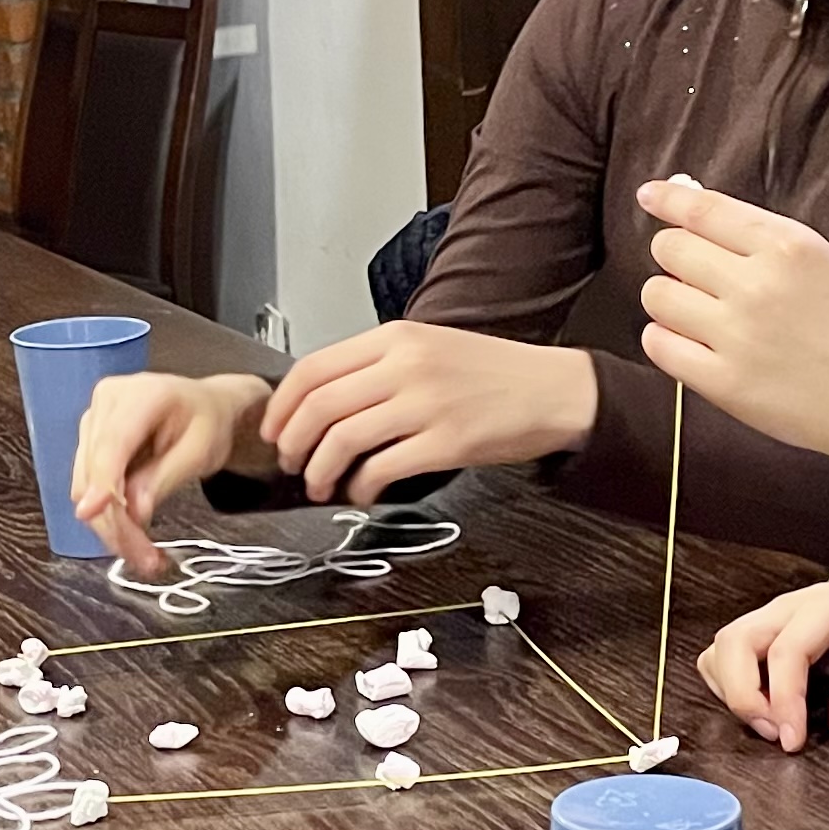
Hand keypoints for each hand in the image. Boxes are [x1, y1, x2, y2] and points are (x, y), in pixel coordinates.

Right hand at [70, 369, 268, 573]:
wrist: (203, 407)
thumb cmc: (208, 424)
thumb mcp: (200, 451)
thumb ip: (165, 478)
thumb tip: (134, 512)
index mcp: (140, 395)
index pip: (111, 444)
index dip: (100, 482)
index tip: (92, 514)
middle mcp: (106, 402)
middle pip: (94, 472)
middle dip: (116, 522)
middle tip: (149, 561)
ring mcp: (92, 420)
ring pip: (85, 485)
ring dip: (111, 526)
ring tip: (146, 555)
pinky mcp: (87, 441)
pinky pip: (88, 485)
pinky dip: (108, 515)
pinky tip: (132, 534)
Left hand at [262, 322, 597, 509]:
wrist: (554, 390)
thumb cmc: (493, 374)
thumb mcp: (430, 347)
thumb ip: (378, 365)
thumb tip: (324, 402)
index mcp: (396, 337)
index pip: (314, 368)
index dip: (283, 406)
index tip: (274, 430)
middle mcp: (406, 365)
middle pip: (320, 406)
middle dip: (293, 443)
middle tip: (292, 463)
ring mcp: (426, 403)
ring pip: (343, 439)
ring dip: (320, 470)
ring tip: (322, 484)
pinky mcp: (446, 442)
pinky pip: (382, 468)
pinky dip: (361, 487)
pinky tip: (363, 493)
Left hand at [638, 177, 828, 511]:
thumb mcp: (828, 262)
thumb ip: (767, 239)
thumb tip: (700, 212)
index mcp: (789, 246)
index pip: (704, 210)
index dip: (668, 199)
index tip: (650, 196)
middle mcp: (757, 285)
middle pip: (671, 249)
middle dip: (675, 255)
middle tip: (694, 273)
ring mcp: (737, 335)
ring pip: (657, 295)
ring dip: (668, 299)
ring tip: (695, 312)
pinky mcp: (723, 382)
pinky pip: (659, 345)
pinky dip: (665, 339)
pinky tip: (687, 342)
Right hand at [699, 570, 828, 751]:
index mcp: (826, 607)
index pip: (786, 651)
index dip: (784, 700)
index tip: (792, 741)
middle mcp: (786, 606)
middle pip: (735, 641)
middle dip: (743, 696)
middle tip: (774, 733)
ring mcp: (767, 615)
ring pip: (721, 647)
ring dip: (732, 692)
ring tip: (768, 723)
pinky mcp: (758, 629)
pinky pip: (722, 654)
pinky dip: (728, 685)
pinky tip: (760, 706)